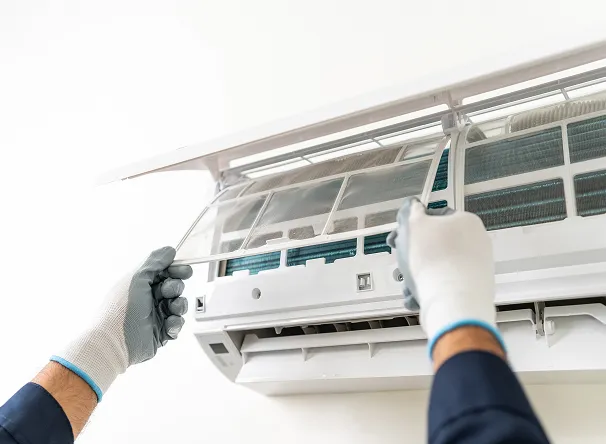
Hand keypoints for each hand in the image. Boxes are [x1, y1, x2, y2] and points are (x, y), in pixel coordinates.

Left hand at [51, 247, 192, 399]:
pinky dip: (176, 324)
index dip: (176, 270)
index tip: (184, 271)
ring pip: (178, 305)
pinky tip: (169, 325)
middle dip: (175, 288)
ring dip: (178, 306)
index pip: (163, 272)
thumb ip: (154, 261)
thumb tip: (169, 250)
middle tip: (168, 293)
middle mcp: (147, 298)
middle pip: (174, 287)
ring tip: (171, 310)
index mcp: (140, 284)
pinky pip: (177, 325)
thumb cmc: (120, 309)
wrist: (113, 342)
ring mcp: (154, 316)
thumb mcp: (136, 278)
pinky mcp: (160, 333)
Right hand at [387, 197, 503, 356]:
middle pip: (434, 244)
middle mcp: (476, 242)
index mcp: (465, 221)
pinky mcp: (472, 289)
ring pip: (437, 266)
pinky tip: (416, 297)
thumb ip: (409, 211)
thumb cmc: (434, 261)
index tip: (398, 237)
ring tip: (406, 284)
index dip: (410, 226)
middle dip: (411, 255)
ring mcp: (476, 267)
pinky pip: (444, 284)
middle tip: (400, 262)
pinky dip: (428, 289)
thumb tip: (412, 206)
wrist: (453, 303)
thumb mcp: (412, 225)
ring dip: (416, 274)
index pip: (434, 216)